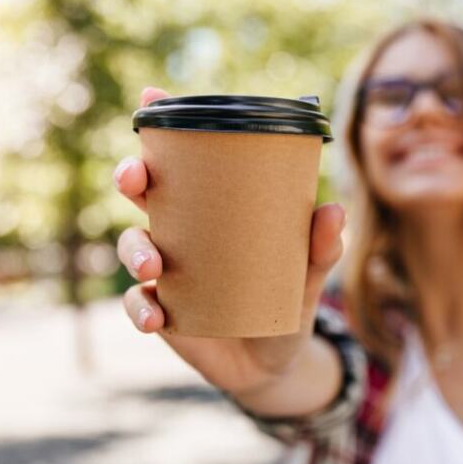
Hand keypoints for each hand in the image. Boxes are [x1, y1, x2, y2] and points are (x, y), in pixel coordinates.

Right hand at [115, 87, 345, 396]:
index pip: (185, 161)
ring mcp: (167, 272)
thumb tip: (331, 209)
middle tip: (134, 180)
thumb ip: (319, 248)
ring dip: (134, 249)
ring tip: (153, 266)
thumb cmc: (288, 305)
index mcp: (214, 209)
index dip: (162, 128)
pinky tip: (156, 317)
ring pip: (133, 245)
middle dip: (131, 176)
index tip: (151, 97)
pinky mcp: (161, 312)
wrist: (275, 366)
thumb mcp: (308, 277)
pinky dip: (140, 309)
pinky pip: (137, 305)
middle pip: (144, 193)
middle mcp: (183, 233)